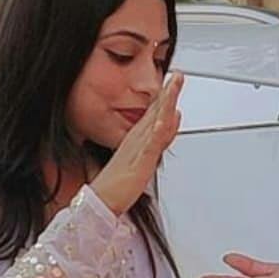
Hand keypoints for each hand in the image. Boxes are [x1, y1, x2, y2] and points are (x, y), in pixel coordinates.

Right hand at [91, 73, 183, 215]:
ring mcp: (139, 150)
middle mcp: (137, 141)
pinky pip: (150, 145)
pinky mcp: (140, 162)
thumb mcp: (136, 165)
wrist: (100, 202)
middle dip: (168, 93)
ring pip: (156, 122)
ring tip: (174, 86)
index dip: (163, 98)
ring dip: (165, 103)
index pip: (153, 115)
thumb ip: (148, 151)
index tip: (172, 82)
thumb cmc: (115, 188)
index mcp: (135, 141)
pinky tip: (162, 119)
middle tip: (178, 75)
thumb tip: (160, 134)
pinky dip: (157, 131)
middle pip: (156, 113)